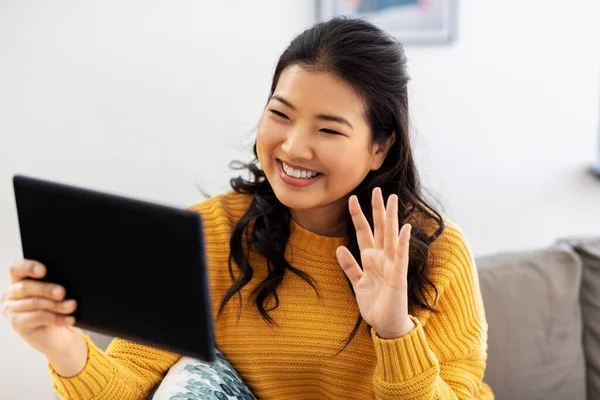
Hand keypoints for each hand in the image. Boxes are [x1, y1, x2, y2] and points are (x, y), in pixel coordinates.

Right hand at [1, 260, 83, 358]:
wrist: (60, 333)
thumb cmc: (59, 306)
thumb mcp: (59, 293)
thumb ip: (58, 283)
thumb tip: (67, 280)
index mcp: (21, 278)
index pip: (18, 268)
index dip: (29, 267)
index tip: (44, 271)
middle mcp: (12, 292)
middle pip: (25, 287)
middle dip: (46, 289)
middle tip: (62, 293)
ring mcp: (11, 309)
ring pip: (34, 303)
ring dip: (56, 305)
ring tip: (72, 306)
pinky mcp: (17, 324)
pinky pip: (37, 317)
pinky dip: (56, 318)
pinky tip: (69, 319)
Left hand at [336, 188, 414, 338]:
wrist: (386, 325)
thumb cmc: (374, 304)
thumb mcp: (357, 283)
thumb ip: (349, 266)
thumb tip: (339, 248)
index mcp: (371, 258)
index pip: (364, 232)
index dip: (358, 215)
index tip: (352, 198)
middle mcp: (382, 258)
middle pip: (379, 229)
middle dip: (377, 210)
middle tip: (377, 189)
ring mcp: (391, 265)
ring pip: (390, 237)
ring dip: (391, 219)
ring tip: (392, 201)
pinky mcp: (398, 276)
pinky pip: (401, 256)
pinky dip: (403, 242)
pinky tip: (405, 228)